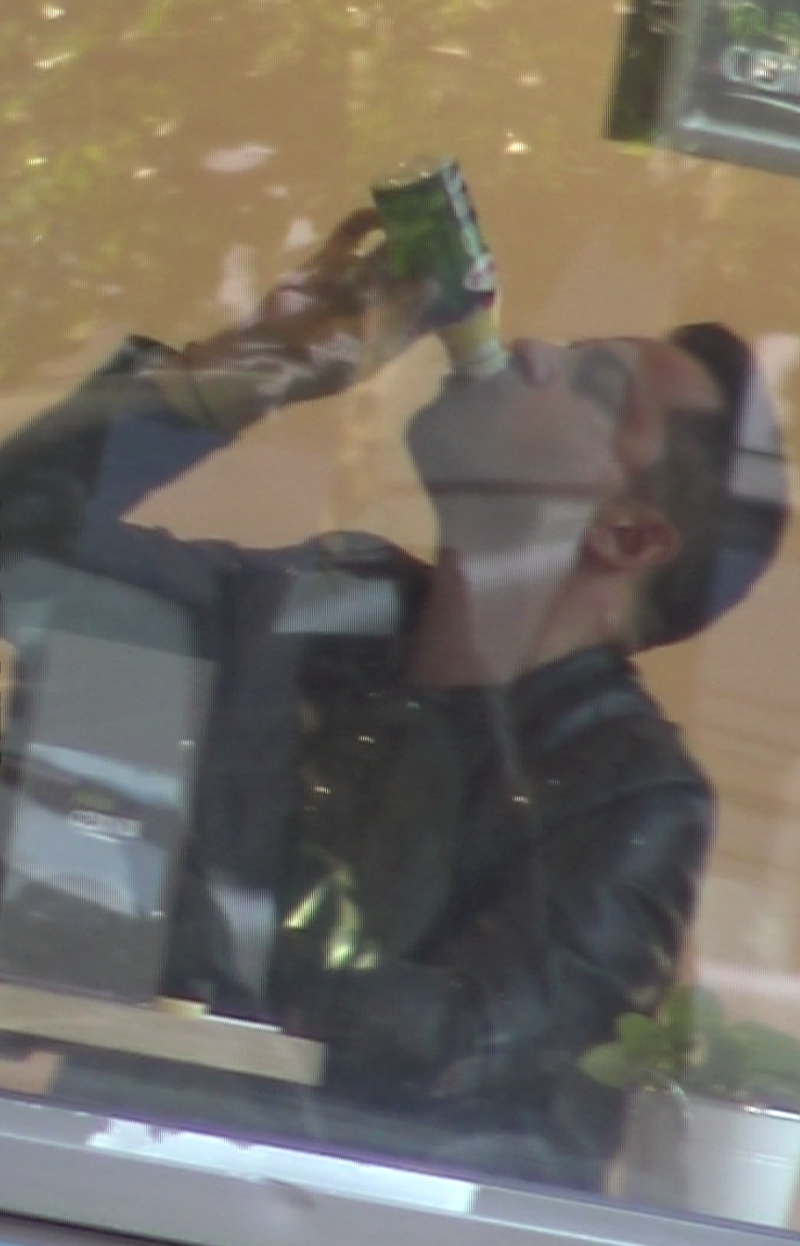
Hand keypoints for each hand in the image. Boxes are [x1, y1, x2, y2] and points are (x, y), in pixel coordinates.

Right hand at [183, 209, 437, 415]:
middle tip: (454, 225)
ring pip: (384, 254)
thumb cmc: (320, 361)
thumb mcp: (367, 344)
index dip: (450, 292)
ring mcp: (349, 286)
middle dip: (431, 254)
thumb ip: (400, 312)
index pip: (429, 313)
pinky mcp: (325, 266)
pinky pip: (349, 239)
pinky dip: (365, 223)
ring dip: (403, 234)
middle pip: (411, 277)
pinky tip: (383, 207)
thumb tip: (434, 281)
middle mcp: (375, 310)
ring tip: (425, 208)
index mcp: (391, 339)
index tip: (472, 268)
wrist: (267, 355)